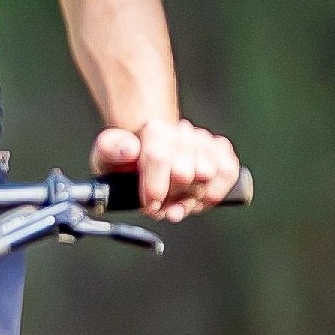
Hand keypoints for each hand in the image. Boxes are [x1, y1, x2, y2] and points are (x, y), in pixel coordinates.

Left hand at [93, 114, 240, 221]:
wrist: (147, 154)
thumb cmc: (127, 160)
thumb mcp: (106, 155)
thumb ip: (110, 148)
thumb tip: (130, 149)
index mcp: (154, 130)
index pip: (159, 156)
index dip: (154, 188)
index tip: (149, 204)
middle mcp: (181, 131)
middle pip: (184, 173)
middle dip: (170, 197)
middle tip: (161, 204)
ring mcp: (203, 140)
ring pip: (208, 173)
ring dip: (190, 198)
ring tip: (177, 202)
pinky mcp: (221, 150)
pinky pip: (228, 171)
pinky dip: (216, 190)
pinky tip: (200, 198)